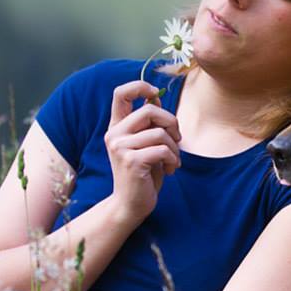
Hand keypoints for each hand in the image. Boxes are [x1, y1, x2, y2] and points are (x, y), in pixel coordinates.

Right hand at [104, 80, 181, 222]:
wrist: (130, 205)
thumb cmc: (142, 173)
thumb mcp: (146, 144)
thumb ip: (149, 122)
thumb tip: (156, 95)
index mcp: (117, 127)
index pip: (121, 93)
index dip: (140, 86)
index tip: (155, 92)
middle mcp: (114, 134)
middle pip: (150, 110)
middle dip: (171, 123)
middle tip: (176, 140)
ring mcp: (121, 147)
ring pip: (160, 133)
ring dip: (174, 148)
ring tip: (172, 161)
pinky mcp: (131, 161)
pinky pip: (163, 150)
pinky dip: (173, 160)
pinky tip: (170, 170)